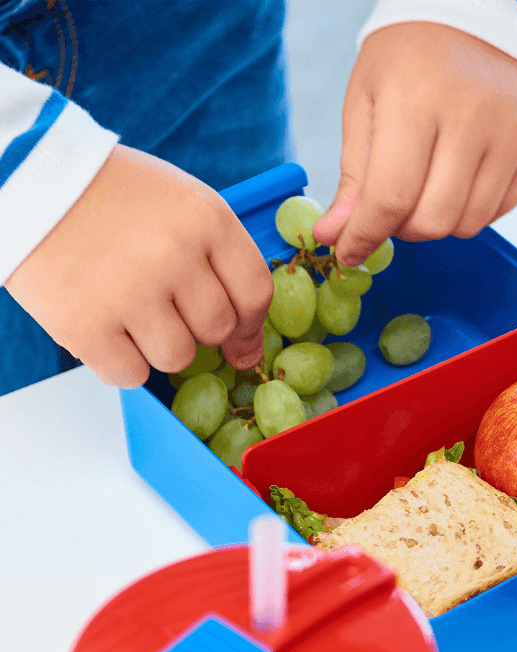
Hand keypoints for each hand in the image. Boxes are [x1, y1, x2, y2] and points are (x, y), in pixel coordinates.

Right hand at [6, 145, 272, 386]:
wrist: (26, 176)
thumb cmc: (109, 195)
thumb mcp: (181, 203)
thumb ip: (222, 261)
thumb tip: (246, 346)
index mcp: (205, 218)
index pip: (255, 294)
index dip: (251, 326)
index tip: (241, 342)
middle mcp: (172, 254)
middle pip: (217, 330)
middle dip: (195, 328)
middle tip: (160, 304)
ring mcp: (128, 290)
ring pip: (176, 357)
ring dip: (156, 346)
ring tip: (127, 308)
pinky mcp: (84, 323)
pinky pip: (130, 375)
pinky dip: (119, 362)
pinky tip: (104, 326)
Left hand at [312, 22, 516, 265]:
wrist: (474, 17)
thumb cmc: (409, 59)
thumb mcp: (366, 103)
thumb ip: (353, 177)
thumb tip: (334, 237)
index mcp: (417, 99)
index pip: (390, 197)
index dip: (364, 236)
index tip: (348, 252)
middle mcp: (471, 117)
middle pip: (432, 221)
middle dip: (403, 229)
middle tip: (393, 207)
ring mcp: (511, 134)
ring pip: (466, 225)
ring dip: (438, 220)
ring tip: (428, 184)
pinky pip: (496, 212)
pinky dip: (469, 209)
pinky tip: (459, 175)